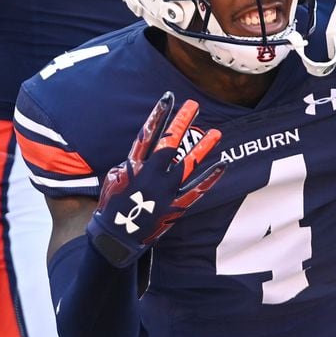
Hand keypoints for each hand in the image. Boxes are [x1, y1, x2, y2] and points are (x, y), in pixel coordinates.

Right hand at [87, 92, 226, 267]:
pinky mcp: (176, 206)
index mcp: (133, 166)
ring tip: (216, 132)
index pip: (148, 134)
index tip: (168, 98)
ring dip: (203, 147)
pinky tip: (223, 163)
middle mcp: (151, 175)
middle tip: (193, 105)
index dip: (158, 115)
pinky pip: (198, 189)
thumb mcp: (113, 179)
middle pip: (170, 143)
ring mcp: (165, 190)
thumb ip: (128, 165)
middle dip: (182, 122)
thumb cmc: (112, 207)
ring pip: (188, 164)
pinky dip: (211, 177)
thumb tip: (139, 157)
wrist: (116, 238)